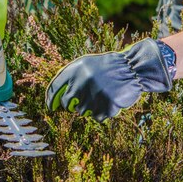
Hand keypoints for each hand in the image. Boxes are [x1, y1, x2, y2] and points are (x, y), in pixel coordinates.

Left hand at [45, 39, 175, 121]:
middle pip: (67, 104)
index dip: (50, 99)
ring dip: (90, 107)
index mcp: (74, 70)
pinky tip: (109, 100)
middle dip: (73, 104)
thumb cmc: (107, 67)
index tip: (50, 107)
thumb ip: (71, 77)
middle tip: (86, 97)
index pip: (54, 88)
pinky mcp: (105, 106)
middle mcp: (81, 83)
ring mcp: (93, 96)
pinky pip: (97, 117)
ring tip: (102, 94)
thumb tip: (55, 97)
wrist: (131, 68)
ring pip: (82, 112)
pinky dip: (102, 112)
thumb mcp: (86, 64)